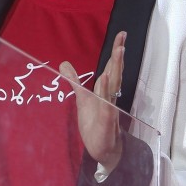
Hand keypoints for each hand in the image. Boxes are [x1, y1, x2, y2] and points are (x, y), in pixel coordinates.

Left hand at [59, 31, 125, 169]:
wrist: (103, 150)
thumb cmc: (95, 124)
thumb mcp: (82, 99)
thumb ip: (74, 81)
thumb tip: (63, 63)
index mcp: (106, 91)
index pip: (112, 68)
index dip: (116, 52)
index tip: (121, 35)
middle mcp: (110, 97)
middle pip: (116, 73)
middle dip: (118, 56)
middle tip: (122, 38)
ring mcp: (110, 108)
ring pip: (114, 87)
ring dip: (116, 69)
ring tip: (118, 52)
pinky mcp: (106, 122)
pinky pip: (108, 106)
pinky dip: (107, 93)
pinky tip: (106, 80)